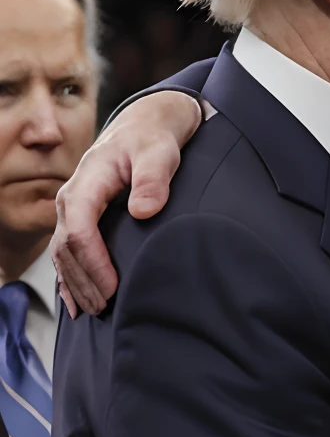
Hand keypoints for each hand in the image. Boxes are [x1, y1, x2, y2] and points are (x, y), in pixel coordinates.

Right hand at [52, 90, 201, 316]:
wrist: (144, 126)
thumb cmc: (153, 140)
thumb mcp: (159, 153)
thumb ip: (153, 179)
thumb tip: (143, 211)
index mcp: (87, 181)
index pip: (80, 227)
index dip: (93, 261)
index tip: (112, 287)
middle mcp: (72, 196)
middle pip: (67, 246)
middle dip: (84, 280)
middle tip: (106, 307)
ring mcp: (72, 209)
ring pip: (63, 253)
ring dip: (75, 284)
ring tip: (95, 310)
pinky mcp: (79, 218)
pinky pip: (66, 252)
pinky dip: (69, 278)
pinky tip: (76, 302)